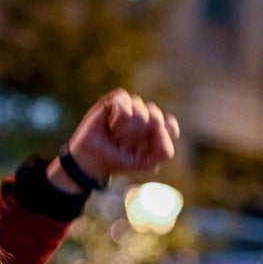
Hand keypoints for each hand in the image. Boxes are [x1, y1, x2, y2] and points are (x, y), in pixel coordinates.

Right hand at [50, 89, 179, 192]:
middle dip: (139, 136)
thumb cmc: (120, 160)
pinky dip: (118, 119)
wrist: (92, 160)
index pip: (169, 127)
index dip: (157, 138)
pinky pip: (125, 104)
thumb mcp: (147, 163)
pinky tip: (110, 125)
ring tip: (115, 135)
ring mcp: (132, 105)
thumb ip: (165, 150)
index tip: (143, 149)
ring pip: (140, 111)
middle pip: (156, 117)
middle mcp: (146, 114)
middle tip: (125, 144)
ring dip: (126, 130)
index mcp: (157, 129)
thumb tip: (164, 126)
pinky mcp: (115, 100)